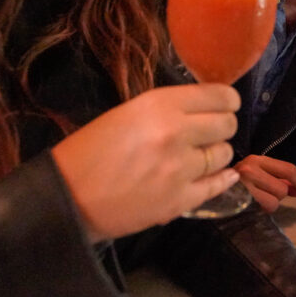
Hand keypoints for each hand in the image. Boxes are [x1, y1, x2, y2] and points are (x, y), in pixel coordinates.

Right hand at [51, 84, 239, 240]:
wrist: (68, 197)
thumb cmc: (89, 150)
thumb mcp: (127, 113)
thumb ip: (166, 109)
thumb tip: (201, 110)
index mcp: (159, 105)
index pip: (218, 95)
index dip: (227, 100)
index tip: (225, 104)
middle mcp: (176, 133)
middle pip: (226, 124)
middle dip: (222, 126)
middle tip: (212, 131)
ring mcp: (181, 169)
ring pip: (224, 155)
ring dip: (217, 154)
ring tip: (202, 155)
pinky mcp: (180, 201)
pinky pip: (217, 186)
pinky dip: (223, 180)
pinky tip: (225, 175)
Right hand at [234, 155, 295, 211]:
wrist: (208, 191)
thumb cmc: (234, 185)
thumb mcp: (255, 174)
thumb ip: (275, 178)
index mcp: (256, 159)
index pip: (288, 168)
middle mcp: (251, 167)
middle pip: (283, 188)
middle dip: (279, 196)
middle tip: (267, 196)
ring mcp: (245, 183)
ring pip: (275, 200)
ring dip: (270, 204)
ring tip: (255, 200)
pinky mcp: (242, 197)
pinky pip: (266, 207)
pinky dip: (263, 209)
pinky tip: (251, 205)